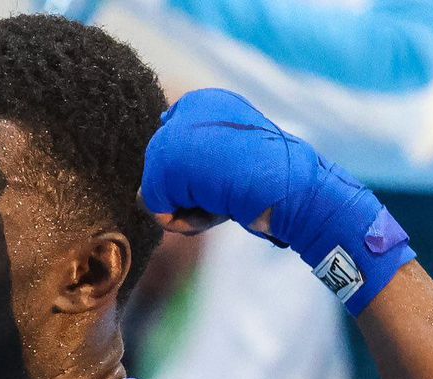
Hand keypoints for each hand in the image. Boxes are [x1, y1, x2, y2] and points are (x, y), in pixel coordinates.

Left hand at [140, 88, 413, 315]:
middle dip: (194, 198)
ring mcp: (173, 132)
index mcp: (206, 104)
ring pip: (157, 195)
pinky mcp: (165, 159)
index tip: (234, 177)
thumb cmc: (273, 188)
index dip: (201, 184)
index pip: (176, 157)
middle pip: (164, 179)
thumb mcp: (230, 176)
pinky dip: (186, 220)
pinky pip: (156, 209)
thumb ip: (188, 180)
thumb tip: (138, 197)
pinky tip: (218, 204)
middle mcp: (186, 109)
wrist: (294, 187)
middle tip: (235, 189)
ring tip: (227, 196)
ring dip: (192, 211)